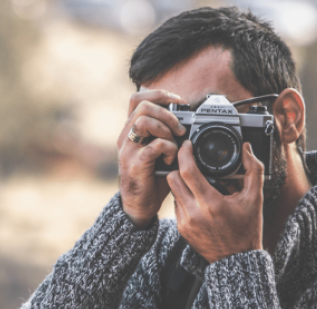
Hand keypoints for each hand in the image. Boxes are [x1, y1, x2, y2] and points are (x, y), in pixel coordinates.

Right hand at [117, 89, 186, 228]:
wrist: (139, 205)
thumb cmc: (152, 177)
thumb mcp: (160, 151)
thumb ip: (168, 135)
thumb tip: (190, 123)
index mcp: (131, 130)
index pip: (138, 98)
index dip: (159, 95)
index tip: (178, 103)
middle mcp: (126, 137)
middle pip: (142, 106)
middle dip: (167, 113)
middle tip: (179, 129)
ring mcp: (128, 150)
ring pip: (144, 121)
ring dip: (166, 129)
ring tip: (175, 143)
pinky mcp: (135, 164)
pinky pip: (153, 146)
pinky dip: (168, 149)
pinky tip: (171, 159)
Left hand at [167, 141, 263, 263]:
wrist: (236, 259)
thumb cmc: (247, 229)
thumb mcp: (255, 199)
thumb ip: (253, 171)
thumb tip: (247, 149)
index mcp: (211, 204)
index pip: (187, 171)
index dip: (184, 153)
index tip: (187, 145)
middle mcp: (194, 213)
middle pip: (172, 178)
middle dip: (179, 166)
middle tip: (190, 162)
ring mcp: (185, 222)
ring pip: (173, 191)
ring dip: (181, 182)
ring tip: (197, 182)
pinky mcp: (181, 229)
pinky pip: (176, 205)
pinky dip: (184, 198)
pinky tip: (198, 199)